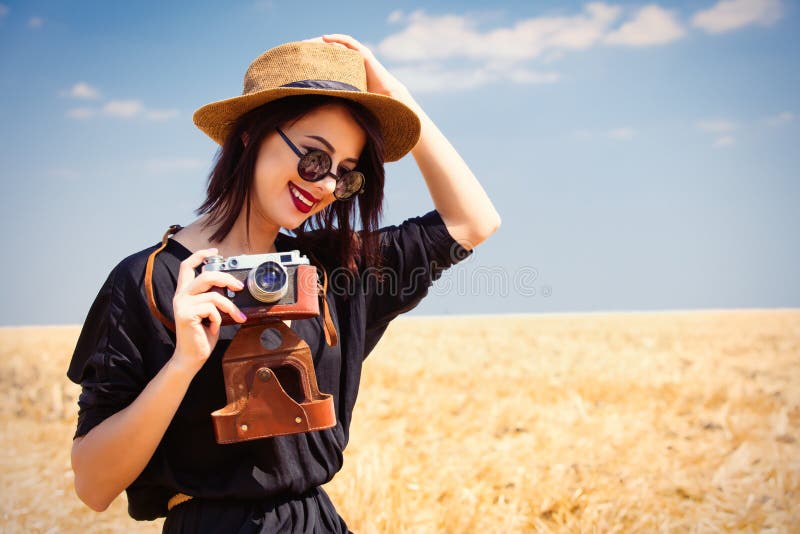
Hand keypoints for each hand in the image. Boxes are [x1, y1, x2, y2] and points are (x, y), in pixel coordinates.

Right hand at [171, 248, 246, 373]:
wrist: (192, 357)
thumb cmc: (202, 335)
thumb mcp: (209, 312)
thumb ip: (213, 298)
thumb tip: (231, 286)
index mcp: (185, 293)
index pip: (187, 266)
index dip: (200, 255)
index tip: (215, 252)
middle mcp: (181, 296)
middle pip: (206, 276)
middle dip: (226, 279)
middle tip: (240, 287)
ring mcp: (182, 305)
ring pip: (214, 295)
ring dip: (230, 307)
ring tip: (236, 317)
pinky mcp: (186, 314)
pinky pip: (212, 309)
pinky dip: (219, 319)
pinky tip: (214, 328)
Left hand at [307, 34, 410, 101]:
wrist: (387, 99)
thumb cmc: (367, 104)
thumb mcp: (344, 99)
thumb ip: (333, 100)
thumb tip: (314, 112)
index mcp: (345, 71)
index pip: (326, 60)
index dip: (313, 58)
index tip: (299, 61)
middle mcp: (351, 61)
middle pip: (329, 50)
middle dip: (314, 47)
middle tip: (298, 48)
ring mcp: (357, 56)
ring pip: (337, 43)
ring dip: (322, 41)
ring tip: (307, 41)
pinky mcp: (363, 54)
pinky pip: (348, 42)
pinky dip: (337, 38)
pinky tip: (325, 38)